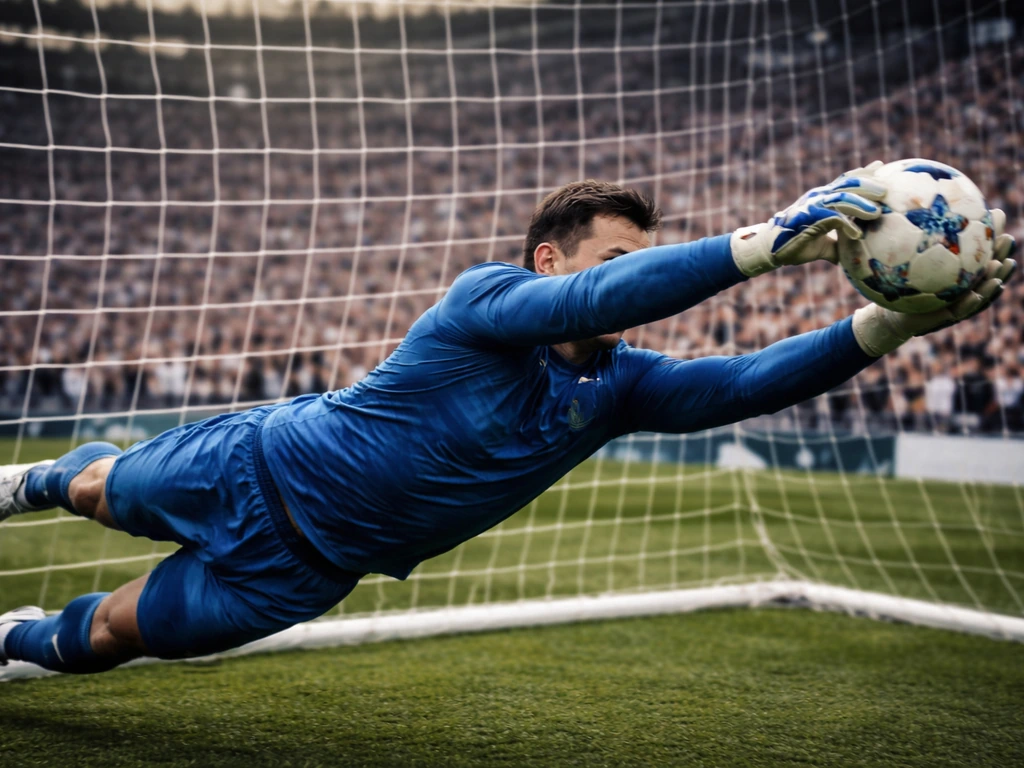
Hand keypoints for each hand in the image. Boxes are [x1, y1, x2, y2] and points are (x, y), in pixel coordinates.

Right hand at [731, 161, 887, 276]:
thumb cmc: (795, 245)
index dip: (864, 172)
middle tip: (887, 189)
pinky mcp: (807, 219)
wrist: (769, 250)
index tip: (882, 166)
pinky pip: (831, 219)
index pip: (846, 180)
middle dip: (869, 183)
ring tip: (877, 212)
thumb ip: (839, 243)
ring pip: (842, 198)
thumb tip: (855, 256)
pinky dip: (846, 226)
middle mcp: (818, 197)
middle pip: (848, 183)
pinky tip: (857, 235)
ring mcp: (812, 206)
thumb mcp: (823, 244)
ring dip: (861, 204)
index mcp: (821, 198)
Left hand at [852, 209, 1016, 355]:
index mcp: (961, 272)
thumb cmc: (899, 280)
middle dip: (1001, 260)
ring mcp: (957, 303)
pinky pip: (960, 310)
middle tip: (1008, 245)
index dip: (995, 243)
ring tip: (1000, 269)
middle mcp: (963, 286)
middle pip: (988, 273)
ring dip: (993, 281)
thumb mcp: (905, 255)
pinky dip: (970, 302)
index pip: (982, 255)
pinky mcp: (945, 317)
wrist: (889, 309)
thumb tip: (920, 201)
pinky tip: (975, 293)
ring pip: (982, 292)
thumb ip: (917, 234)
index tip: (1002, 225)